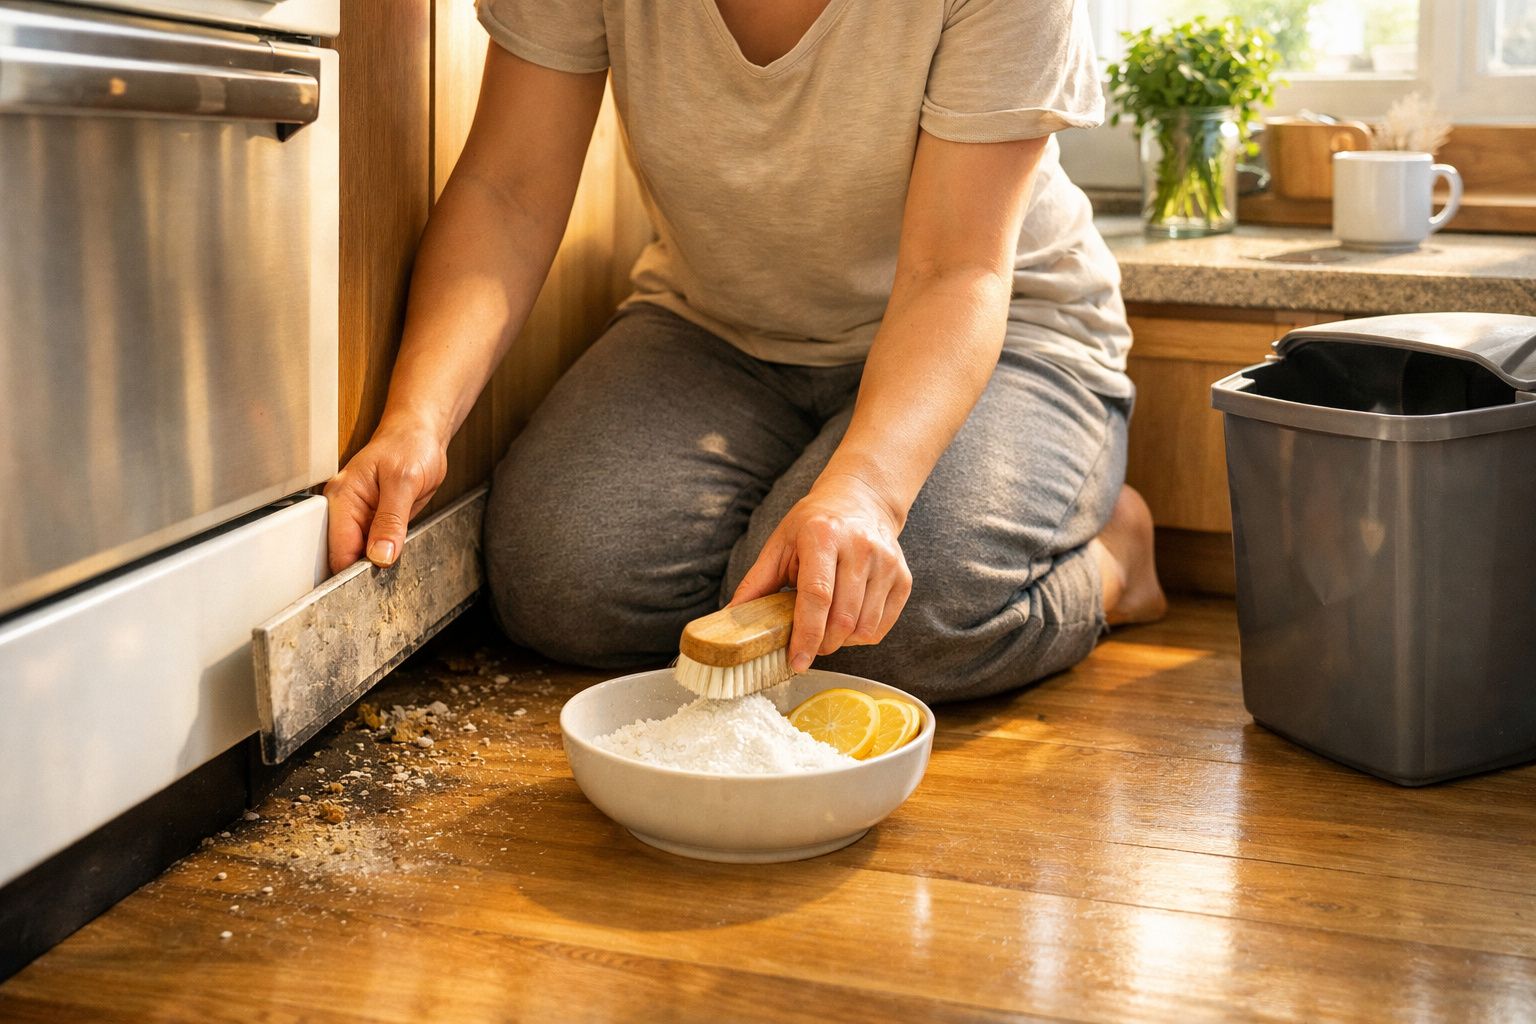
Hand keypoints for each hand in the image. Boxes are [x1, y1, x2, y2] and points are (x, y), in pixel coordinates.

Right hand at [323, 417, 447, 574]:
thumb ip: (391, 520)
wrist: (421, 434)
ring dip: (375, 564)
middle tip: (385, 579)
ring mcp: (359, 516)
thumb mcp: (404, 481)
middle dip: (363, 571)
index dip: (354, 571)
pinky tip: (393, 553)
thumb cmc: (409, 445)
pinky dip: (385, 554)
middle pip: (344, 556)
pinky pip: (375, 546)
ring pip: (360, 555)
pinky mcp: (374, 520)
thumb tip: (380, 555)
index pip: (338, 549)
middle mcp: (344, 509)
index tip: (372, 583)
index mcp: (342, 497)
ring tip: (391, 562)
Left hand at [731, 474, 911, 671]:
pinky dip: (862, 636)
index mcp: (823, 536)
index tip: (797, 661)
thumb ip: (756, 582)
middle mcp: (860, 547)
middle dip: (822, 644)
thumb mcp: (780, 544)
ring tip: (826, 629)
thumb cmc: (814, 524)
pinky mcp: (903, 577)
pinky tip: (848, 621)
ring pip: (865, 628)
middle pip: (843, 618)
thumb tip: (730, 619)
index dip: (806, 634)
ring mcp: (887, 563)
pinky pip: (882, 626)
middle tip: (807, 645)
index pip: (817, 596)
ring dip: (842, 642)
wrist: (860, 500)